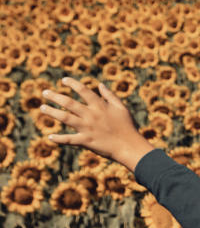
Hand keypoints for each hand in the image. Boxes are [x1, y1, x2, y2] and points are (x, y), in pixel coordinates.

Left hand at [39, 76, 154, 169]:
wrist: (130, 146)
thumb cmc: (128, 127)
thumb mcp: (121, 108)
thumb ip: (110, 96)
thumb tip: (100, 85)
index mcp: (100, 106)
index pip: (83, 90)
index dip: (72, 84)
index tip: (63, 80)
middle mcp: (91, 115)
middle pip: (69, 103)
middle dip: (55, 96)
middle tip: (44, 93)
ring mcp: (87, 128)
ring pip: (65, 118)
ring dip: (52, 112)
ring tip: (42, 107)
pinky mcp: (86, 141)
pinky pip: (69, 139)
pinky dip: (59, 138)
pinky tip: (50, 137)